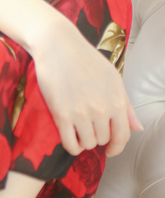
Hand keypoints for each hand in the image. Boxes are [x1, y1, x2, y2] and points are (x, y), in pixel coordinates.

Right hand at [31, 20, 142, 157]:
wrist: (59, 47)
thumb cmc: (86, 60)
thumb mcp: (113, 79)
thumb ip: (126, 106)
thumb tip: (138, 128)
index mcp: (117, 100)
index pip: (123, 135)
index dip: (117, 147)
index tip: (110, 150)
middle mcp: (101, 109)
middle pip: (103, 140)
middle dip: (97, 137)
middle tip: (89, 128)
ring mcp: (81, 113)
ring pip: (87, 143)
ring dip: (84, 141)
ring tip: (78, 130)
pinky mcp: (61, 115)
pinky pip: (70, 143)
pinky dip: (72, 146)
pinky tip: (70, 137)